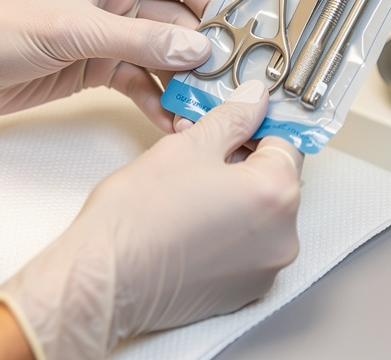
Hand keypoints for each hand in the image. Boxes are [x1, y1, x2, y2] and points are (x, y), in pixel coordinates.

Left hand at [0, 0, 216, 138]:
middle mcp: (116, 0)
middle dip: (203, 53)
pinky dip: (158, 102)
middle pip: (179, 23)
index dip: (212, 4)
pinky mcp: (99, 69)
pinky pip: (142, 84)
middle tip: (225, 82)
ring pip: (164, 58)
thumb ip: (138, 39)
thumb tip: (193, 48)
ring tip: (203, 108)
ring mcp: (110, 36)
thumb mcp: (72, 30)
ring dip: (184, 83)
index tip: (237, 34)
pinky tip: (172, 120)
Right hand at [0, 81, 302, 359]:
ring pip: (261, 215)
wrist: (103, 281)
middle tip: (201, 150)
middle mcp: (283, 236)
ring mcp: (266, 268)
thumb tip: (255, 99)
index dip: (258, 124)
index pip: (287, 142)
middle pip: (276, 181)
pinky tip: (192, 221)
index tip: (236, 120)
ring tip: (191, 188)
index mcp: (277, 193)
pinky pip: (248, 247)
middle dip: (244, 160)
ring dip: (236, 195)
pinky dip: (229, 230)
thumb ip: (232, 118)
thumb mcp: (188, 146)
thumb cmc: (138, 216)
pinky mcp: (245, 292)